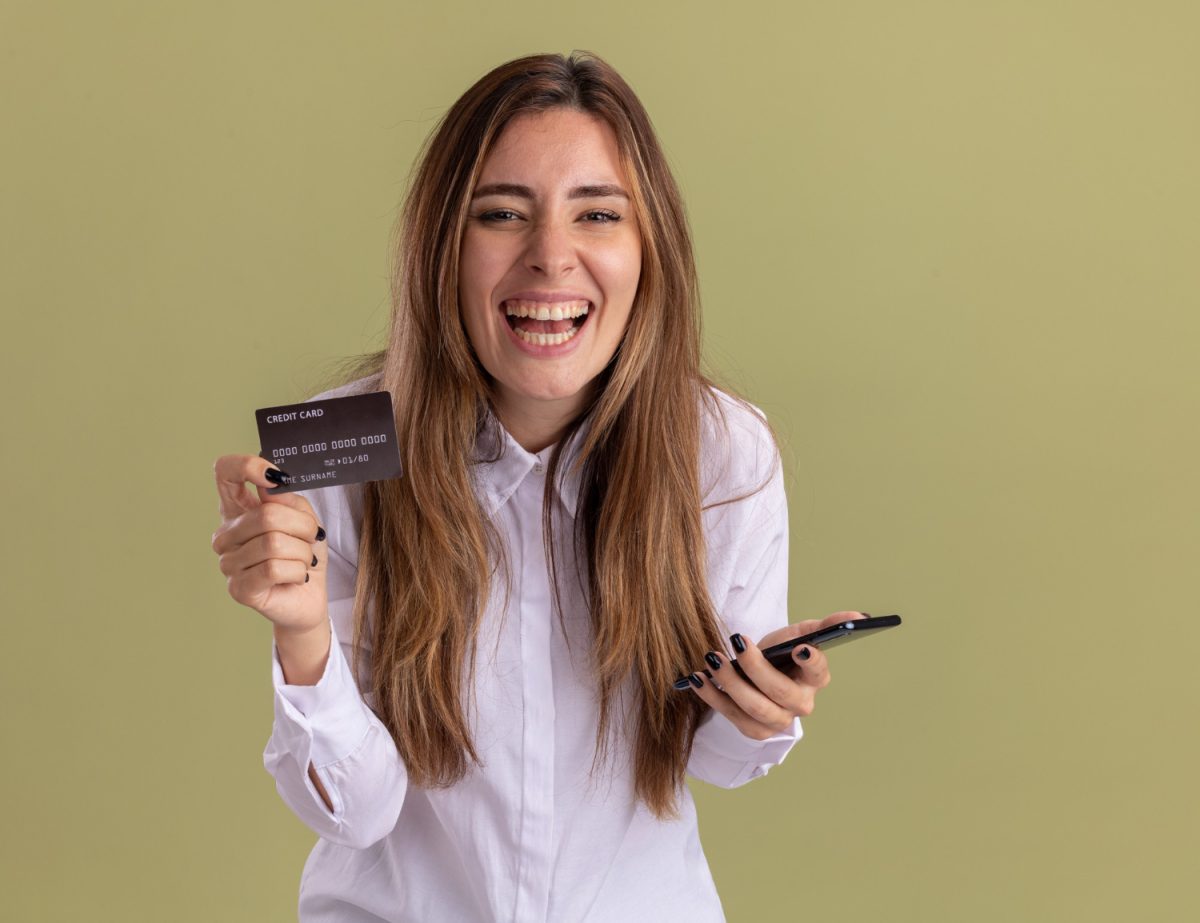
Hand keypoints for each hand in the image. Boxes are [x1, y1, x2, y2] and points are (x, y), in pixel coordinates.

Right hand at [210, 454, 328, 634]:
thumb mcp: (304, 518)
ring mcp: (228, 563)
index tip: (275, 476)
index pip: (225, 471)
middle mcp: (225, 535)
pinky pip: (275, 568)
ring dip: (302, 552)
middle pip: (267, 515)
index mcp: (237, 510)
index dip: (248, 466)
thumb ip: (287, 500)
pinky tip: (296, 576)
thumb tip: (269, 485)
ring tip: (303, 560)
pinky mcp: (239, 589)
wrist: (309, 595)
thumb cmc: (303, 554)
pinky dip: (297, 571)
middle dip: (302, 527)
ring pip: (273, 543)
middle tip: (311, 539)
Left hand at [684, 611, 869, 739]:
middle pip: (779, 692)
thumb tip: (858, 617)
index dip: (811, 662)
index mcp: (815, 679)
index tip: (799, 647)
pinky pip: (731, 716)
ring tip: (711, 659)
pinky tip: (697, 678)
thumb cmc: (782, 654)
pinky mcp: (754, 731)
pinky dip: (712, 696)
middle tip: (736, 642)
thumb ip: (826, 625)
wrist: (759, 677)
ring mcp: (778, 721)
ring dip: (729, 683)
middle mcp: (800, 704)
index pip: (818, 672)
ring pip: (753, 707)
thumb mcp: (800, 634)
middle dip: (755, 667)